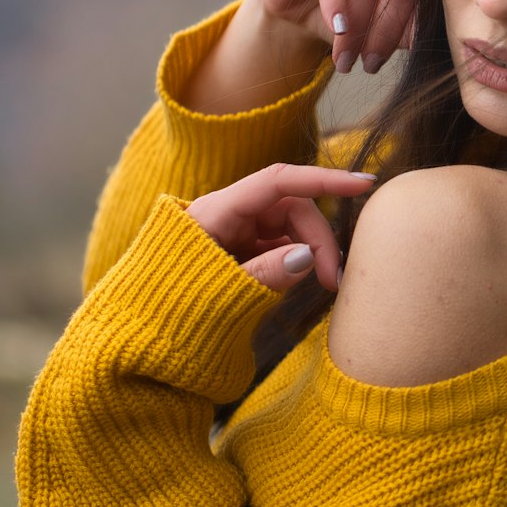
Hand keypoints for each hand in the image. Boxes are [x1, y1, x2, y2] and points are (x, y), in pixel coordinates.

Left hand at [188, 164, 376, 293]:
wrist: (145, 327)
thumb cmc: (172, 306)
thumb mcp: (220, 291)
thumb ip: (265, 273)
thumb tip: (309, 256)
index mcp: (216, 211)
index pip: (278, 181)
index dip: (322, 179)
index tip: (361, 185)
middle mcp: (229, 213)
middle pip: (291, 207)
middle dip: (318, 239)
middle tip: (332, 281)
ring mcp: (236, 229)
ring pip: (291, 226)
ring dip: (312, 250)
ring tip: (323, 284)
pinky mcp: (243, 247)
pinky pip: (281, 243)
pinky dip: (298, 258)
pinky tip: (303, 281)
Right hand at [261, 0, 417, 73]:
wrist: (296, 12)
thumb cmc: (349, 16)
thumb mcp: (382, 26)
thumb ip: (408, 27)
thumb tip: (427, 40)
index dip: (416, 21)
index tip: (406, 56)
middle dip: (386, 28)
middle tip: (370, 63)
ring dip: (357, 24)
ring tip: (346, 58)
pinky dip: (334, 1)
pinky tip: (335, 28)